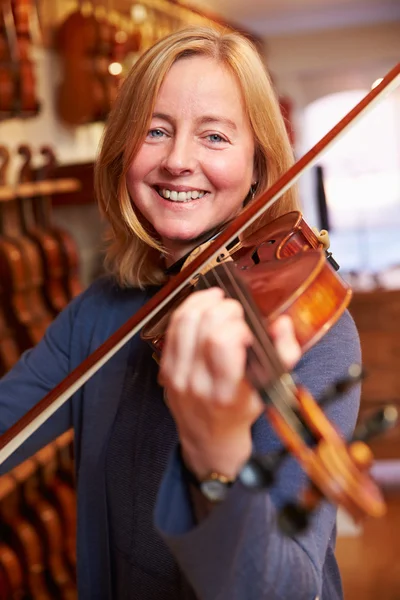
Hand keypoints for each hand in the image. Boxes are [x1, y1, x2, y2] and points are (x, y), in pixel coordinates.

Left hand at [158, 287, 300, 479]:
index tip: (247, 329)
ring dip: (203, 302)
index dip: (236, 326)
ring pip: (184, 322)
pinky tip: (202, 305)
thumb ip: (284, 353)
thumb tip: (282, 322)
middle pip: (203, 327)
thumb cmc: (241, 411)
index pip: (221, 343)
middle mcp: (197, 383)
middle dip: (223, 308)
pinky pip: (172, 328)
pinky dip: (188, 310)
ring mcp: (177, 375)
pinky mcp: (165, 368)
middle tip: (236, 310)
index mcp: (225, 391)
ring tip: (219, 299)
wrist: (208, 436)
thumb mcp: (270, 389)